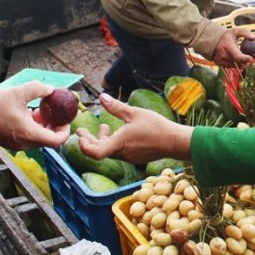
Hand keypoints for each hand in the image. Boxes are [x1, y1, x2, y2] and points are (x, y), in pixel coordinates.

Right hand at [0, 82, 70, 149]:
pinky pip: (28, 138)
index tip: (65, 120)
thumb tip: (51, 89)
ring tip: (38, 111)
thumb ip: (37, 89)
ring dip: (43, 126)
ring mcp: (16, 145)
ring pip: (38, 139)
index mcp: (29, 134)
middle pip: (48, 140)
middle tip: (54, 113)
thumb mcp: (17, 92)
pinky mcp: (10, 143)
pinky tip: (26, 114)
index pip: (56, 141)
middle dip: (54, 126)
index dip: (65, 131)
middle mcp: (24, 144)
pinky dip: (32, 128)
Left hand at [77, 93, 193, 163]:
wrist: (175, 142)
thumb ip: (116, 107)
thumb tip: (101, 97)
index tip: (80, 135)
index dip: (83, 146)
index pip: (94, 153)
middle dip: (89, 140)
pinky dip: (114, 142)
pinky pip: (119, 151)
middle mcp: (121, 153)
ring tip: (103, 127)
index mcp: (119, 143)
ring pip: (109, 150)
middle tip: (82, 130)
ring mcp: (129, 157)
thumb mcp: (134, 113)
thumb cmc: (156, 127)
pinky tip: (119, 132)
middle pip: (98, 151)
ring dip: (103, 139)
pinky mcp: (135, 157)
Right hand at [210, 27, 254, 67]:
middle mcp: (223, 54)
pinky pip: (230, 66)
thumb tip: (254, 37)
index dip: (246, 59)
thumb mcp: (235, 31)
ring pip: (234, 66)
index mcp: (227, 46)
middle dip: (245, 62)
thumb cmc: (226, 36)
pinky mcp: (219, 64)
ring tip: (244, 59)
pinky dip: (235, 64)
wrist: (212, 40)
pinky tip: (238, 60)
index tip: (251, 58)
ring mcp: (221, 60)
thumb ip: (245, 33)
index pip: (238, 57)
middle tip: (250, 59)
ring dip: (241, 64)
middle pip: (238, 63)